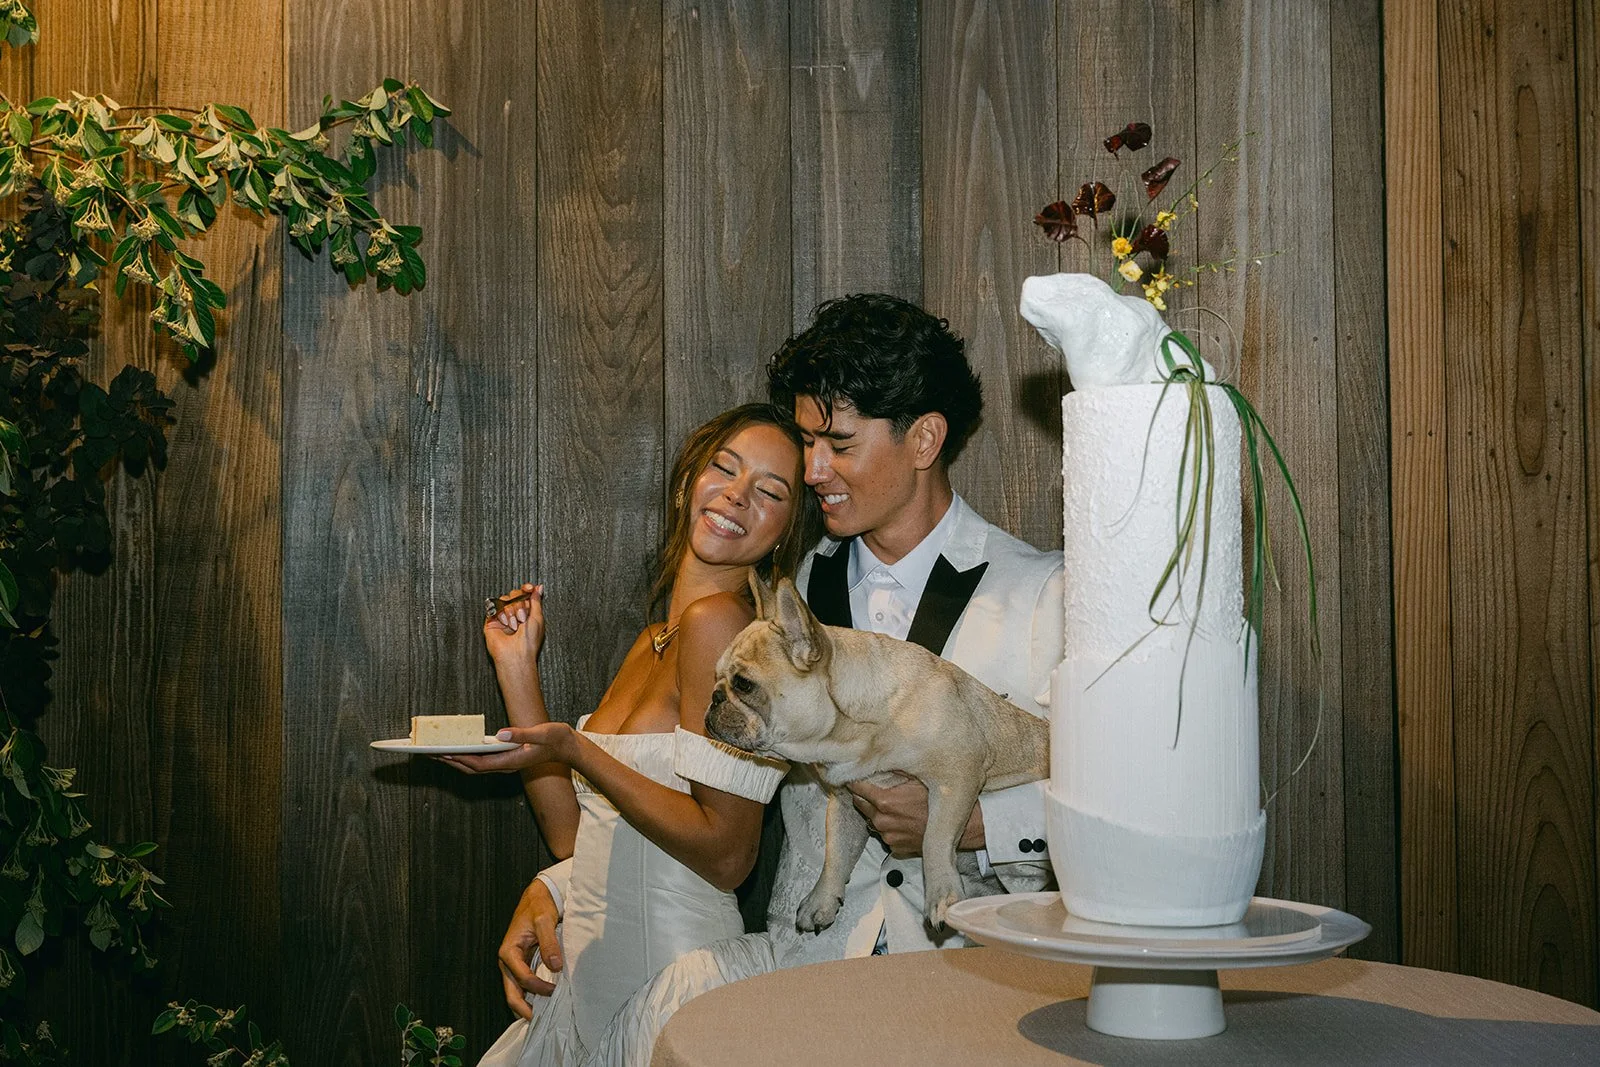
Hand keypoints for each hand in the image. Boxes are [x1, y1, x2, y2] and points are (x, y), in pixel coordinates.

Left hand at [437, 722, 574, 773]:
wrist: (568, 747)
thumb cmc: (556, 739)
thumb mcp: (541, 733)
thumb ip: (521, 734)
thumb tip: (500, 734)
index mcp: (513, 761)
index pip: (481, 764)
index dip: (462, 760)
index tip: (445, 754)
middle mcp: (507, 765)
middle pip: (473, 768)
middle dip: (452, 762)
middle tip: (432, 754)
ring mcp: (506, 764)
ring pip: (476, 767)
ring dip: (457, 761)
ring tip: (439, 753)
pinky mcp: (507, 759)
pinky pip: (482, 762)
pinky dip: (467, 757)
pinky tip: (460, 750)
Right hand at [483, 583, 545, 668]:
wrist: (516, 653)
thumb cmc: (529, 641)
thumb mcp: (538, 617)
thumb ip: (536, 601)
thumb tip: (538, 588)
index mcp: (527, 612)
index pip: (525, 594)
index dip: (526, 589)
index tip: (529, 588)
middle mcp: (515, 613)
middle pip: (515, 595)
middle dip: (520, 604)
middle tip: (523, 618)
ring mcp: (503, 616)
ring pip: (505, 600)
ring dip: (511, 611)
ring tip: (515, 625)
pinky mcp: (492, 620)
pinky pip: (494, 607)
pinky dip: (501, 614)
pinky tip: (505, 624)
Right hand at [498, 878, 562, 1016]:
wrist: (537, 898)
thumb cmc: (538, 907)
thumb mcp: (544, 921)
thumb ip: (549, 943)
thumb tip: (555, 967)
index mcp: (508, 951)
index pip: (522, 978)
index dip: (538, 988)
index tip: (555, 990)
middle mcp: (508, 961)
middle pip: (511, 993)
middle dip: (524, 1009)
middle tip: (541, 1020)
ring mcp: (514, 965)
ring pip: (516, 992)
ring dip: (528, 1004)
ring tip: (545, 1015)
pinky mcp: (522, 965)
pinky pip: (524, 985)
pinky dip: (532, 995)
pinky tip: (545, 1002)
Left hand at [848, 777, 985, 856]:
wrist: (962, 826)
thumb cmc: (942, 799)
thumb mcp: (918, 777)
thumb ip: (896, 769)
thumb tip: (880, 756)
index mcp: (885, 802)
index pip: (856, 789)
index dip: (856, 781)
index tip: (856, 776)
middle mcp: (883, 822)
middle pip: (860, 805)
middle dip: (864, 796)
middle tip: (874, 788)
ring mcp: (889, 838)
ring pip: (872, 822)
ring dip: (877, 813)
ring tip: (893, 805)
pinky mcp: (898, 849)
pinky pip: (886, 837)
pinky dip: (890, 829)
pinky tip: (902, 821)